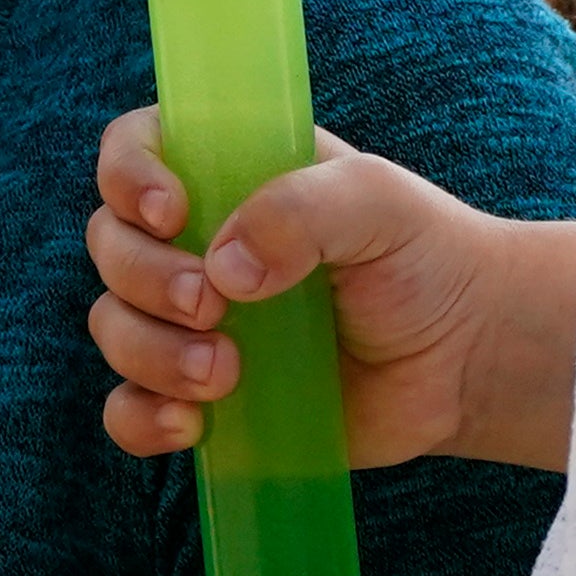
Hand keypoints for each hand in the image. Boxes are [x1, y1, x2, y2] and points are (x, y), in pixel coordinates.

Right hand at [82, 108, 575, 472]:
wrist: (465, 357)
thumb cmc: (423, 257)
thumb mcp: (375, 203)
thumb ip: (298, 211)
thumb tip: (223, 271)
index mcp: (225, 175)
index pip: (134, 151)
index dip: (129, 177)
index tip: (171, 213)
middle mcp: (195, 243)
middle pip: (110, 245)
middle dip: (145, 279)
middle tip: (212, 306)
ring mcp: (192, 324)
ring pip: (112, 327)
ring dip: (150, 353)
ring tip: (225, 374)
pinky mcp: (202, 398)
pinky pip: (129, 410)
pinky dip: (141, 418)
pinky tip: (191, 424)